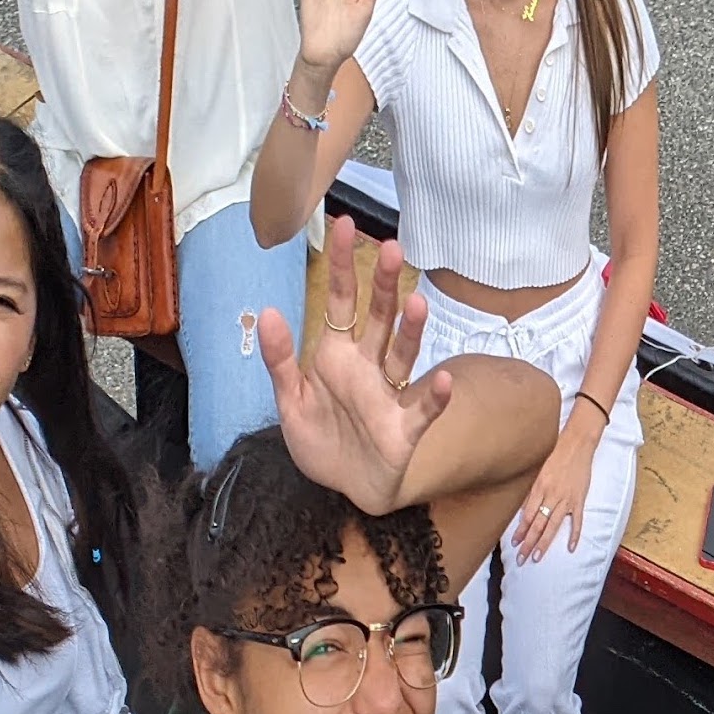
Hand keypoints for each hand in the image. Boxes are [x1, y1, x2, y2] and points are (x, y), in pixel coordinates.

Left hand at [258, 217, 451, 515]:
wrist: (344, 488)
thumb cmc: (321, 441)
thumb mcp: (289, 401)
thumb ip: (280, 360)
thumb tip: (269, 312)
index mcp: (337, 356)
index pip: (343, 301)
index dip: (344, 265)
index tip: (346, 225)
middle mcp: (368, 368)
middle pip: (379, 319)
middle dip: (385, 286)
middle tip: (393, 249)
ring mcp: (390, 396)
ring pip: (403, 356)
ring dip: (411, 332)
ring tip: (416, 304)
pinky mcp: (404, 430)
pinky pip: (423, 410)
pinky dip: (435, 397)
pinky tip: (444, 380)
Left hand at [511, 414, 597, 562]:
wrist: (577, 443)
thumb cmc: (555, 454)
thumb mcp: (537, 469)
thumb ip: (530, 489)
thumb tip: (521, 508)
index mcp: (539, 487)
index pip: (528, 515)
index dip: (520, 531)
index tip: (514, 544)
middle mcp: (552, 495)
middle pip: (538, 524)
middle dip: (529, 543)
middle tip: (522, 558)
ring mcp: (567, 499)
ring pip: (554, 525)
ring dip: (545, 543)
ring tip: (537, 557)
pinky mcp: (580, 499)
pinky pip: (577, 520)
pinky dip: (575, 534)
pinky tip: (571, 548)